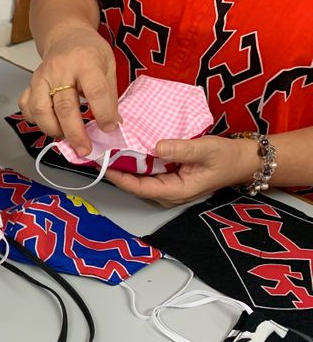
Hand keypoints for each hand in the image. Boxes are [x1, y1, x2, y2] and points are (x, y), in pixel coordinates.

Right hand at [19, 23, 118, 156]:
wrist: (65, 36)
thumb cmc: (89, 52)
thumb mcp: (108, 65)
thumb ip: (110, 95)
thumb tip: (113, 124)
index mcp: (86, 61)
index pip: (95, 90)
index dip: (103, 113)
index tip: (109, 128)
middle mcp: (61, 69)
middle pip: (65, 106)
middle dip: (75, 133)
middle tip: (84, 149)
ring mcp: (42, 77)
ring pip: (40, 109)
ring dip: (52, 129)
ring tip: (65, 138)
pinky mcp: (30, 84)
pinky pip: (26, 107)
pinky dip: (34, 121)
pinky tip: (48, 124)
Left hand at [104, 135, 260, 206]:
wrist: (242, 161)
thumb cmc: (227, 157)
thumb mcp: (206, 149)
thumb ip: (182, 149)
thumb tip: (157, 147)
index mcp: (176, 191)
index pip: (139, 187)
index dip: (119, 177)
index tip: (104, 164)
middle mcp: (168, 193)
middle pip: (135, 185)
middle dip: (117, 170)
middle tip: (99, 153)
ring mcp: (168, 187)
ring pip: (140, 179)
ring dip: (124, 166)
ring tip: (108, 150)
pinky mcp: (169, 179)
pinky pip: (148, 173)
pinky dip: (136, 162)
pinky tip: (127, 150)